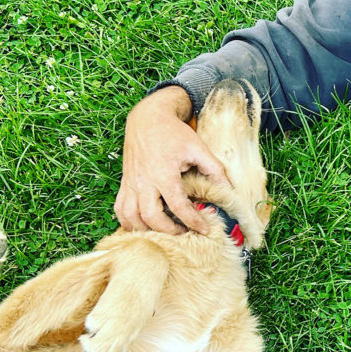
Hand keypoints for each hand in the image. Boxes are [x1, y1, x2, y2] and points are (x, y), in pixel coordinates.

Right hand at [114, 86, 230, 233]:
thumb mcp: (198, 148)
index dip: (192, 221)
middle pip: (151, 217)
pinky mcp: (124, 183)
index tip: (204, 230)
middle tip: (184, 233)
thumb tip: (230, 190)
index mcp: (163, 173)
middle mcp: (143, 181)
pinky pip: (120, 209)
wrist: (148, 118)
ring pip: (130, 217)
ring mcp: (130, 183)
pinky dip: (128, 222)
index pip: (178, 206)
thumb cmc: (174, 133)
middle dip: (169, 230)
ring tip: (165, 232)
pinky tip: (143, 227)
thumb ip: (214, 170)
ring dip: (146, 230)